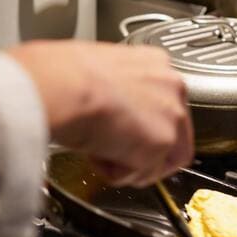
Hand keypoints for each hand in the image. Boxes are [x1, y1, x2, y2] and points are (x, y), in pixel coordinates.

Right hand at [11, 40, 193, 186]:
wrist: (64, 88)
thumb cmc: (63, 76)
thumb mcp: (95, 71)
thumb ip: (112, 89)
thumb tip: (102, 102)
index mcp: (154, 62)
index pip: (162, 102)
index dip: (141, 123)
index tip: (122, 130)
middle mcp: (172, 86)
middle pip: (173, 132)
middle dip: (143, 149)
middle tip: (112, 150)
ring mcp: (172, 116)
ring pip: (163, 157)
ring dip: (132, 164)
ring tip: (101, 151)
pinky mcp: (163, 143)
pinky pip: (144, 173)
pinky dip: (118, 173)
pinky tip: (97, 154)